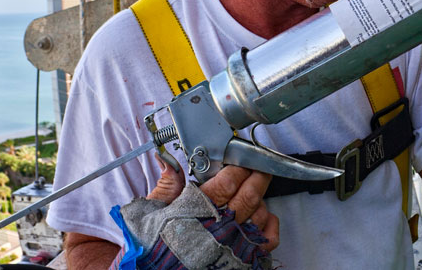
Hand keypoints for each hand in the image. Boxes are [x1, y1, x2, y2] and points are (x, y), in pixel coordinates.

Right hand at [147, 163, 279, 251]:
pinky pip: (268, 240)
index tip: (240, 161)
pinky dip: (270, 225)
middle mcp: (220, 228)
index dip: (237, 169)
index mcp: (199, 212)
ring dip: (260, 201)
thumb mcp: (151, 213)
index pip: (227, 183)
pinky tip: (262, 217)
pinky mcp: (243, 259)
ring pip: (260, 215)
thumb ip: (166, 187)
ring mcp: (234, 244)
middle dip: (257, 177)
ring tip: (253, 194)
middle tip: (258, 168)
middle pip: (249, 196)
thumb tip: (168, 162)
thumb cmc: (155, 246)